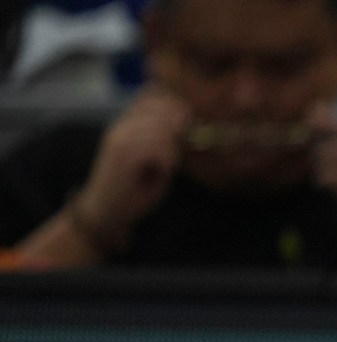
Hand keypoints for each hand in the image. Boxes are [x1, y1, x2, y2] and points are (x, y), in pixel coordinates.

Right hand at [73, 88, 188, 247]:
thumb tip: (187, 116)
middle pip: (165, 109)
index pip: (155, 95)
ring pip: (166, 132)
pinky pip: (161, 149)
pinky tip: (154, 174)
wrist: (106, 210)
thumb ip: (168, 137)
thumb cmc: (136, 187)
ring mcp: (120, 135)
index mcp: (127, 121)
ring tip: (158, 168)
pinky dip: (165, 164)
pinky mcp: (122, 151)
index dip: (175, 109)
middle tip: (168, 158)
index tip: (179, 132)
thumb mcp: (155, 157)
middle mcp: (122, 124)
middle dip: (178, 131)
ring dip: (171, 153)